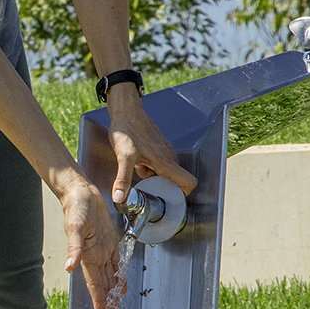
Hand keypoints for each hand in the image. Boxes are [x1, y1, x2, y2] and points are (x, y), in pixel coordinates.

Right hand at [58, 175, 122, 308]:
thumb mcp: (75, 227)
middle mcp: (96, 258)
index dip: (101, 307)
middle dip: (106, 308)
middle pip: (103, 289)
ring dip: (112, 296)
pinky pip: (115, 264)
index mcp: (88, 258)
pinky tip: (121, 287)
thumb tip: (69, 267)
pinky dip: (118, 277)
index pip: (96, 289)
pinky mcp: (108, 242)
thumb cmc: (76, 207)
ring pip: (109, 279)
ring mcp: (102, 251)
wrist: (79, 192)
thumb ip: (73, 248)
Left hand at [106, 85, 196, 207]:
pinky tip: (136, 162)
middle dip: (161, 187)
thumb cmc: (127, 129)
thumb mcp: (123, 157)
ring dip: (153, 176)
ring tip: (138, 170)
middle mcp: (169, 156)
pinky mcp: (157, 146)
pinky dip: (149, 166)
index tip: (168, 198)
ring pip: (165, 171)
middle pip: (175, 180)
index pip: (189, 182)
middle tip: (146, 187)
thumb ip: (123, 179)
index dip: (183, 194)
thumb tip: (120, 198)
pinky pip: (158, 162)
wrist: (126, 110)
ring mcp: (164, 150)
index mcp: (166, 162)